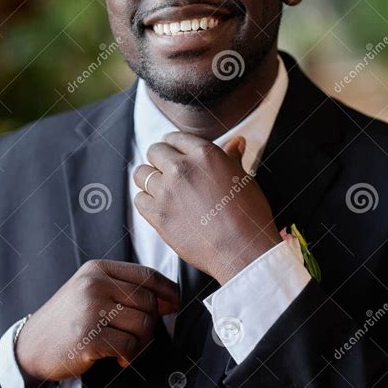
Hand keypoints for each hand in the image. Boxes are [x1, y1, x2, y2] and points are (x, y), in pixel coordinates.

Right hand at [15, 260, 178, 382]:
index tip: (174, 304)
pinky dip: (130, 357)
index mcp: (97, 269)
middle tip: (140, 337)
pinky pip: (129, 347)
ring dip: (141, 344)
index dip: (168, 291)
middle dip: (152, 324)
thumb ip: (124, 289)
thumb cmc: (68, 321)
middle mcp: (94, 284)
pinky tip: (118, 359)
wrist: (30, 347)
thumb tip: (170, 299)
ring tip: (126, 348)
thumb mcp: (91, 291)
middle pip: (149, 302)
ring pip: (144, 325)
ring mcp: (90, 310)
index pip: (147, 275)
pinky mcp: (88, 337)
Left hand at [133, 132, 281, 284]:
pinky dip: (146, 201)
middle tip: (168, 171)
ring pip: (141, 173)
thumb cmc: (248, 215)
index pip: (175, 137)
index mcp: (204, 154)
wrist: (243, 249)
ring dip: (149, 179)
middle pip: (154, 151)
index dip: (174, 145)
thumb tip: (237, 142)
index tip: (175, 153)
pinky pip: (139, 199)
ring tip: (161, 188)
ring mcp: (166, 191)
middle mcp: (181, 168)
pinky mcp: (157, 215)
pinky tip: (159, 206)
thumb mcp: (243, 178)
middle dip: (160, 159)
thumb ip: (232, 157)